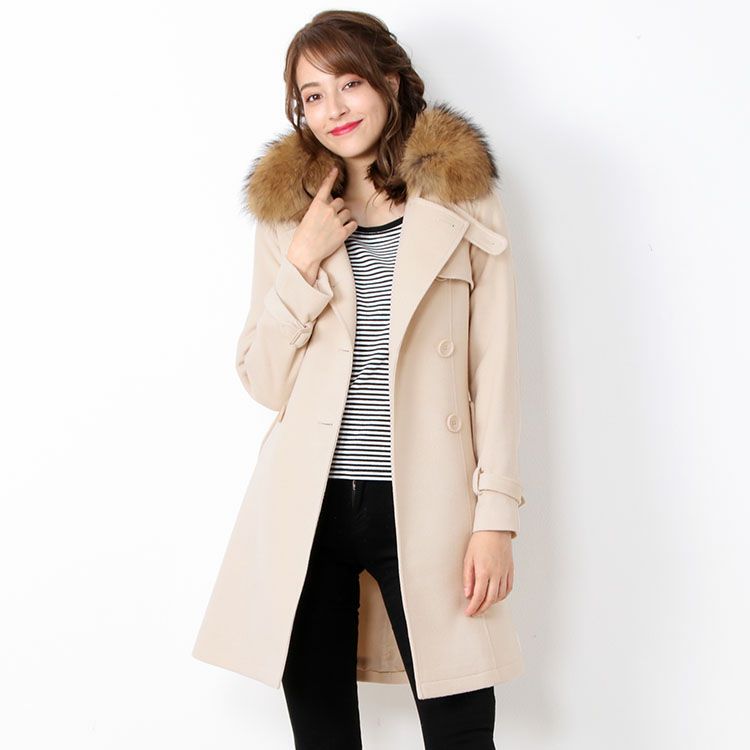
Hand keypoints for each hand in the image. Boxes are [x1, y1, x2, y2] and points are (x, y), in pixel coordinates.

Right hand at [287, 166, 357, 283]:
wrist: (305, 253)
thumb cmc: (302, 237)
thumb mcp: (307, 218)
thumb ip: (318, 209)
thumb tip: (328, 207)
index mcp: (317, 205)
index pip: (326, 187)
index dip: (331, 177)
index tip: (335, 169)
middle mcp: (328, 211)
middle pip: (341, 202)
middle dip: (339, 209)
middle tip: (332, 219)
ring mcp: (336, 222)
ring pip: (348, 213)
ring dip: (344, 218)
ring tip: (336, 227)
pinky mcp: (343, 233)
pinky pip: (353, 224)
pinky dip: (350, 226)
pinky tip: (344, 231)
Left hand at [463, 530, 513, 615]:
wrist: (495, 529)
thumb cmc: (480, 541)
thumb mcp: (468, 558)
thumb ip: (468, 577)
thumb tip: (468, 594)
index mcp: (484, 571)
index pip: (479, 596)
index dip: (473, 607)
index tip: (468, 612)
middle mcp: (496, 573)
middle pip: (491, 599)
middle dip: (482, 609)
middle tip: (475, 612)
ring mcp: (505, 572)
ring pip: (500, 595)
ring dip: (492, 603)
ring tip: (483, 605)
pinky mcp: (510, 570)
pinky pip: (508, 588)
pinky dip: (502, 596)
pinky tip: (496, 596)